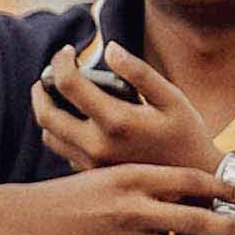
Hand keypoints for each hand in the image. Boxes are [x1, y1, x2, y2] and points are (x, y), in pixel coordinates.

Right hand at [31, 154, 233, 234]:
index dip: (218, 187)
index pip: (187, 180)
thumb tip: (176, 190)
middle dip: (225, 226)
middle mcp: (130, 207)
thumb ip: (138, 183)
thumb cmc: (64, 198)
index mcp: (129, 176)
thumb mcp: (102, 176)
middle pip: (193, 217)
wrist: (23, 223)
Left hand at [32, 39, 224, 188]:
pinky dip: (60, 132)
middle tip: (47, 75)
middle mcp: (97, 145)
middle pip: (46, 114)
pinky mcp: (92, 175)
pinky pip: (63, 151)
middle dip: (40, 88)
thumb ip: (139, 72)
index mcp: (116, 121)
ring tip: (59, 96)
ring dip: (48, 112)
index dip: (60, 61)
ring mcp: (92, 164)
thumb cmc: (186, 135)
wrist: (194, 186)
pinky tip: (76, 121)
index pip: (68, 84)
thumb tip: (110, 47)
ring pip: (49, 135)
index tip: (67, 51)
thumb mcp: (171, 98)